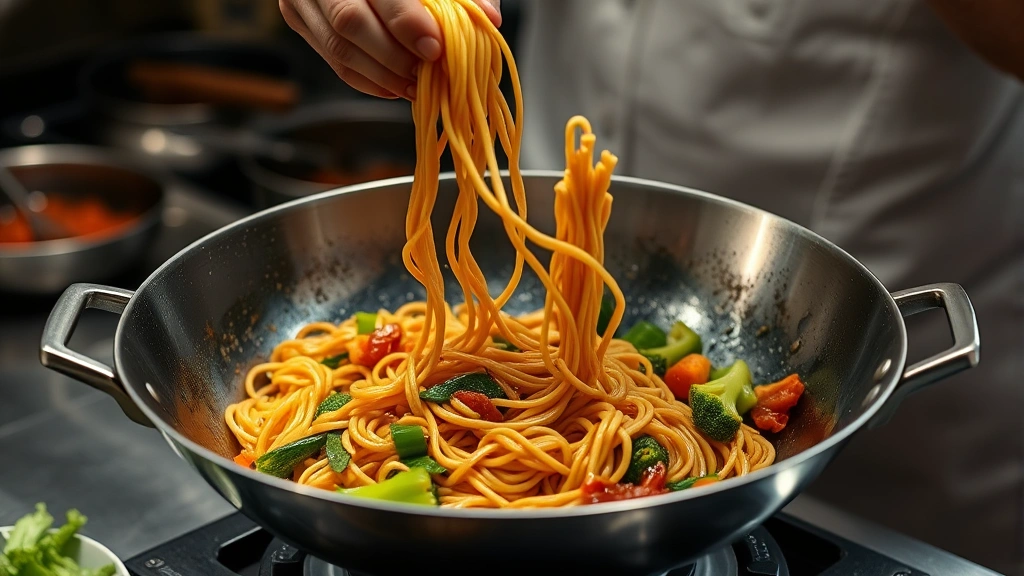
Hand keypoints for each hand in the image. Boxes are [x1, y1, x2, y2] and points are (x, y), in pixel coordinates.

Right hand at [280, 0, 501, 99]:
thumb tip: (489, 18)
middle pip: (350, 23)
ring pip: (339, 49)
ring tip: (417, 84)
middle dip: (393, 56)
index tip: (434, 47)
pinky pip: (334, 62)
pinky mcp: (301, 22)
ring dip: (383, 75)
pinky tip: (396, 85)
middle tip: (426, 72)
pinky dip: (369, 80)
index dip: (406, 22)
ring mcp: (303, 1)